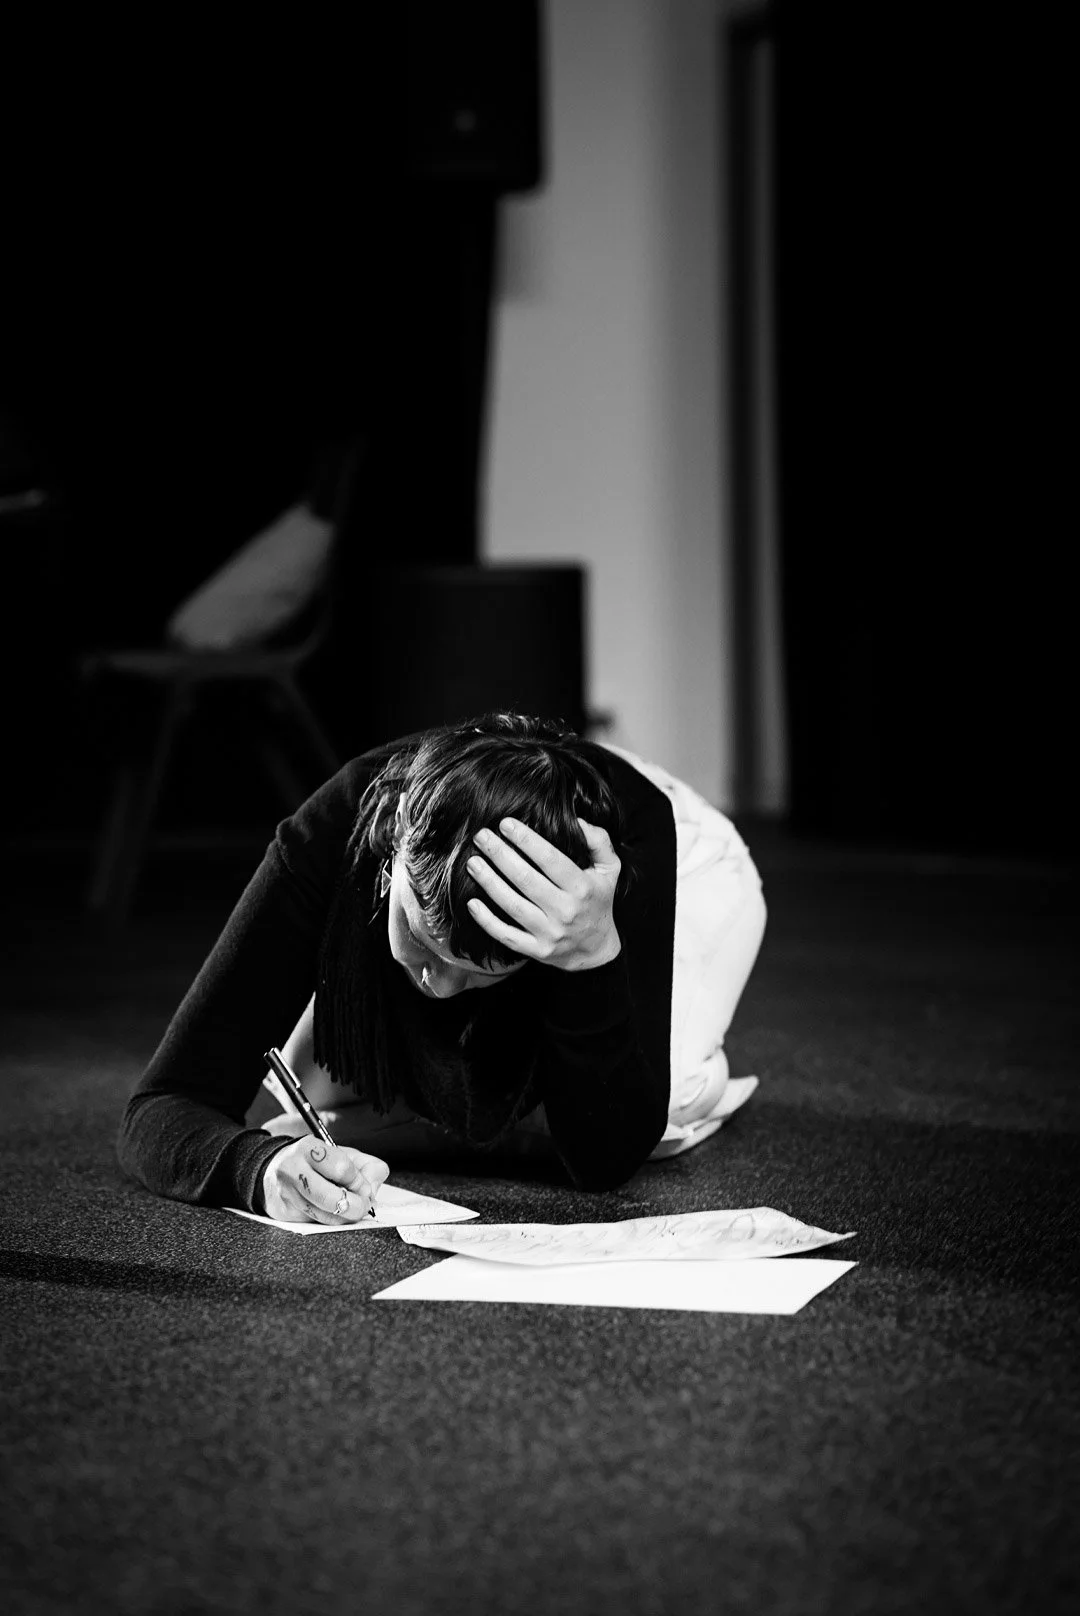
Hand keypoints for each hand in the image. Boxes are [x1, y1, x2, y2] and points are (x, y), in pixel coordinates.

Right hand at [261, 1138, 388, 1224]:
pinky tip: (333, 1212)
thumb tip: (373, 1189)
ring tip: (351, 1209)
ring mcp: (286, 1193)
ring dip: (344, 1217)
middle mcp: (293, 1169)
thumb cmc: (314, 1162)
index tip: (364, 1187)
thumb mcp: (342, 1153)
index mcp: (309, 1148)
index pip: (343, 1169)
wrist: (273, 1168)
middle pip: (332, 1198)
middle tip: (363, 1205)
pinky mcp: (283, 1212)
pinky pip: (315, 1223)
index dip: (360, 1182)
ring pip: (324, 1216)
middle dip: (355, 1206)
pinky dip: (330, 1221)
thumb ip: (366, 1166)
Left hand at [466, 817, 621, 971]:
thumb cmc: (598, 900)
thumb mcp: (609, 869)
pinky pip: (507, 936)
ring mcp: (550, 933)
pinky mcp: (537, 950)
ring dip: (489, 882)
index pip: (550, 859)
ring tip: (473, 862)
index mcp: (582, 887)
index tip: (505, 824)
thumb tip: (576, 820)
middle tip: (481, 836)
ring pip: (513, 905)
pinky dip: (487, 921)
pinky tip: (472, 903)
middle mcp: (566, 911)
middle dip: (500, 855)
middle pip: (526, 879)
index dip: (526, 840)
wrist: (596, 949)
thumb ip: (598, 841)